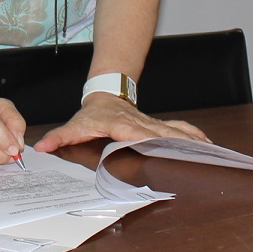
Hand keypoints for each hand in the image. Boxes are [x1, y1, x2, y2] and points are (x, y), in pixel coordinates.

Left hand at [34, 91, 207, 153]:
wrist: (105, 94)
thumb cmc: (92, 114)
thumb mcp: (76, 125)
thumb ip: (61, 137)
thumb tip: (43, 147)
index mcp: (124, 126)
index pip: (138, 134)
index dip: (149, 141)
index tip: (163, 150)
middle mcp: (141, 124)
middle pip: (163, 134)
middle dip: (179, 144)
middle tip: (197, 157)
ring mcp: (152, 124)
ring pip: (174, 131)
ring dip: (191, 140)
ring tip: (209, 152)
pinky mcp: (158, 126)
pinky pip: (179, 129)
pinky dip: (193, 135)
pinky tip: (207, 145)